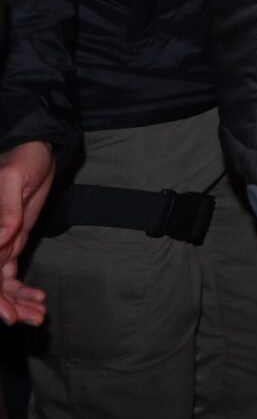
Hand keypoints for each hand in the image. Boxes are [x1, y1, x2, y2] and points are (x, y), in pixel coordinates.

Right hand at [0, 140, 54, 325]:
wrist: (37, 150)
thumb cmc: (21, 159)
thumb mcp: (13, 180)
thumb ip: (5, 210)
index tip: (7, 314)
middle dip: (6, 305)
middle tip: (27, 320)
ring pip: (0, 283)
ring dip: (17, 302)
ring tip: (38, 316)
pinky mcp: (10, 243)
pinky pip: (9, 274)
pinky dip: (22, 289)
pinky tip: (38, 299)